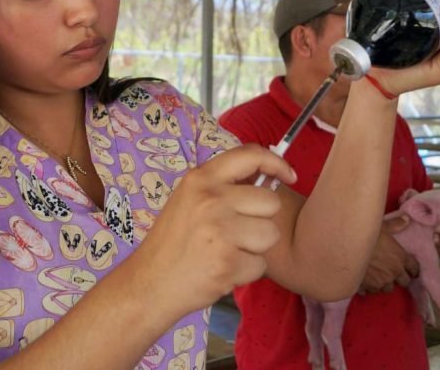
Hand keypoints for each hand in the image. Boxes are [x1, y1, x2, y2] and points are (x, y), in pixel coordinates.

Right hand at [136, 144, 295, 317]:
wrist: (150, 283)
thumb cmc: (172, 242)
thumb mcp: (187, 200)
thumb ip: (221, 187)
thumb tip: (266, 179)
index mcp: (200, 179)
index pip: (249, 155)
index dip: (276, 162)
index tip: (289, 174)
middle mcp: (211, 198)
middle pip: (270, 201)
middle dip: (261, 220)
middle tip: (234, 233)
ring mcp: (220, 229)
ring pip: (271, 234)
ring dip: (256, 248)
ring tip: (227, 252)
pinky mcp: (228, 260)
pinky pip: (261, 264)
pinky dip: (246, 272)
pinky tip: (222, 270)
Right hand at [359, 216, 418, 294]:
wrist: (346, 247)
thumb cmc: (365, 234)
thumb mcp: (381, 226)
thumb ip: (395, 224)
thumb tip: (407, 218)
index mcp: (401, 257)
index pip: (414, 268)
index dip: (412, 269)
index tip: (409, 269)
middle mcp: (394, 272)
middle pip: (404, 282)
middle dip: (399, 278)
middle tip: (392, 272)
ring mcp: (381, 282)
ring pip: (388, 288)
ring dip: (384, 283)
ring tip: (376, 277)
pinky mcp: (368, 287)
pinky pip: (371, 291)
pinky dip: (369, 287)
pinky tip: (363, 280)